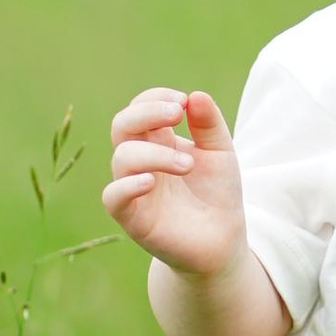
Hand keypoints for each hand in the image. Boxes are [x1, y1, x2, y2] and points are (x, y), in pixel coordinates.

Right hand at [102, 86, 244, 282]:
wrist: (223, 240)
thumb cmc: (217, 193)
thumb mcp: (221, 152)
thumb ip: (209, 124)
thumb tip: (195, 96)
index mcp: (158, 141)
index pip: (140, 107)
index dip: (155, 98)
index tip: (183, 103)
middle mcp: (141, 161)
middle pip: (122, 124)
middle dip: (146, 113)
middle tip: (176, 115)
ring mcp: (134, 188)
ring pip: (122, 157)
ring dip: (155, 153)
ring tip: (187, 164)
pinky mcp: (133, 217)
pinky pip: (112, 197)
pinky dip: (126, 185)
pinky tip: (151, 182)